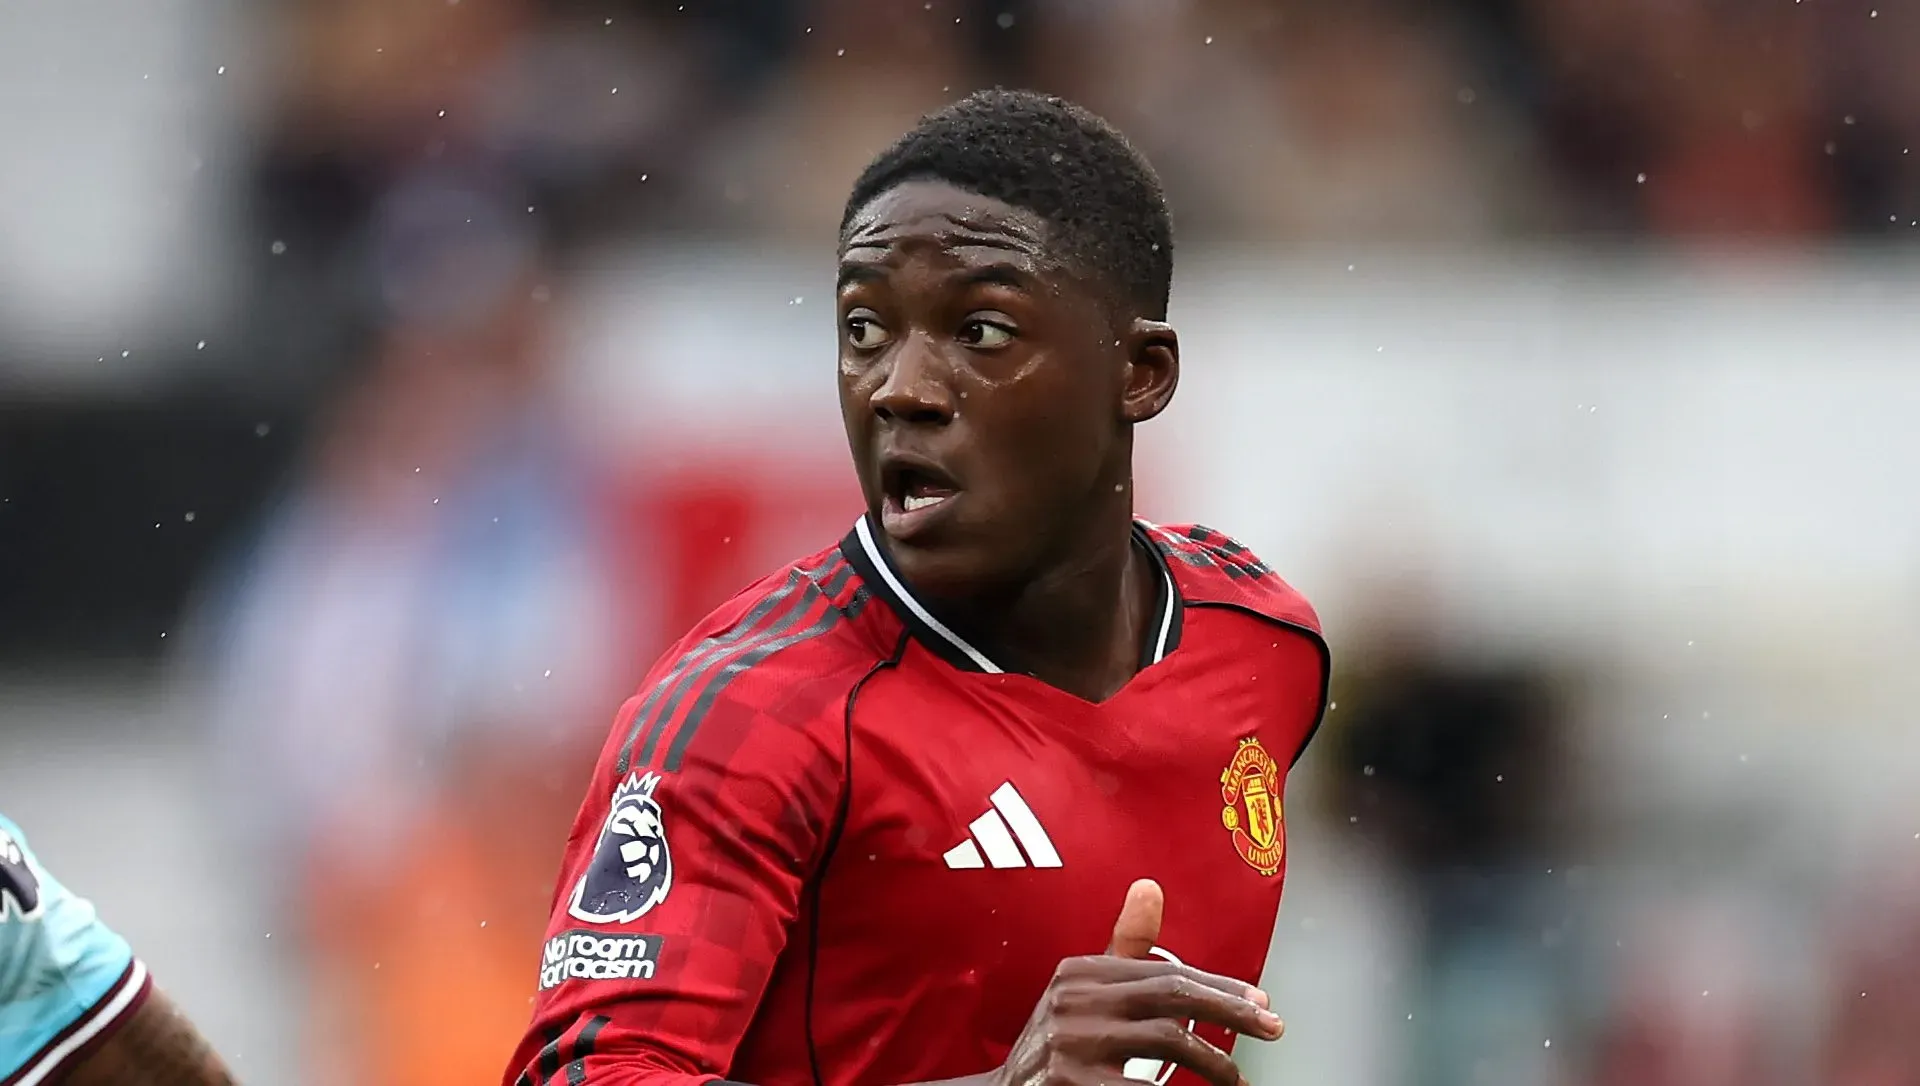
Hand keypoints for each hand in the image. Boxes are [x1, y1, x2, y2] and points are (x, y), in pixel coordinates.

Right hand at [995, 879, 1282, 1085]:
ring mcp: (1068, 1044)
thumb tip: (1149, 886)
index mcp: (1080, 973)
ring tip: (1235, 1078)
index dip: (1219, 986)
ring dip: (1213, 1062)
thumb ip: (1123, 947)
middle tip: (1271, 1027)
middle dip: (1231, 1012)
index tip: (1260, 1001)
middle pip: (1171, 997)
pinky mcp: (1068, 1084)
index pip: (1164, 971)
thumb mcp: (1084, 992)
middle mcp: (1071, 1000)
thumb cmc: (1060, 1045)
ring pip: (1166, 1042)